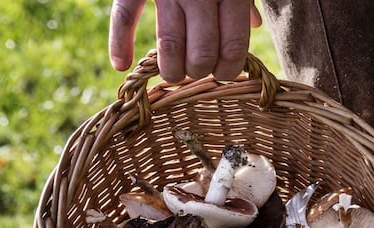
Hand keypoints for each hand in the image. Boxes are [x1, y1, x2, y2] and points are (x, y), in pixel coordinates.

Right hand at [108, 0, 262, 82]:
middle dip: (199, 72)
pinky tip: (122, 64)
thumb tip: (253, 25)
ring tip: (173, 74)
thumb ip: (245, 0)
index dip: (228, 69)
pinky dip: (120, 43)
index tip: (223, 73)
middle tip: (196, 73)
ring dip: (171, 70)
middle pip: (201, 53)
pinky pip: (125, 16)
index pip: (233, 48)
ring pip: (169, 45)